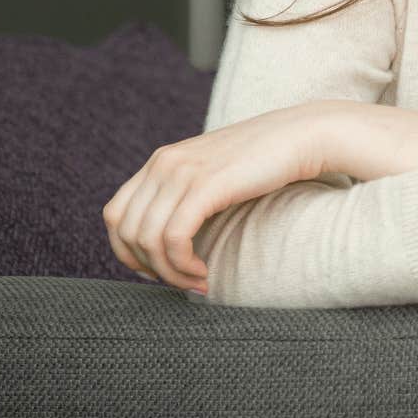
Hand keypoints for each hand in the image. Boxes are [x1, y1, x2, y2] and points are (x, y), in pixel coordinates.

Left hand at [102, 103, 333, 291]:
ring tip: (197, 281)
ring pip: (147, 239)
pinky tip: (203, 272)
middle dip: (147, 267)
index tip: (157, 270)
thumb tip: (172, 236)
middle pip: (125, 230)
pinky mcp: (204, 186)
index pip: (115, 214)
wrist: (303, 136)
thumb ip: (188, 192)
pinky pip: (173, 238)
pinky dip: (182, 265)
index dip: (126, 251)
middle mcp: (163, 163)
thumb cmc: (267, 161)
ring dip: (169, 272)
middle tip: (179, 281)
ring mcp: (182, 173)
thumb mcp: (214, 173)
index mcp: (161, 161)